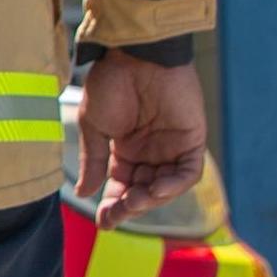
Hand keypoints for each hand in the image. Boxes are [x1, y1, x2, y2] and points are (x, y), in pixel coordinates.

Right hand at [79, 52, 206, 228]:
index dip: (113, 206)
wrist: (134, 54)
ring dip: (152, 199)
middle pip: (143, 191)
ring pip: (166, 186)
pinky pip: (187, 172)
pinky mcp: (192, 139)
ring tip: (135, 202)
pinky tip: (156, 190)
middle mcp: (149, 152)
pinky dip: (175, 185)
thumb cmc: (110, 83)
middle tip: (117, 213)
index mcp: (125, 150)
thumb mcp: (94, 126)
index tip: (103, 222)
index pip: (121, 186)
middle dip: (130, 206)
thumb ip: (94, 161)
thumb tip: (84, 194)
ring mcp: (171, 147)